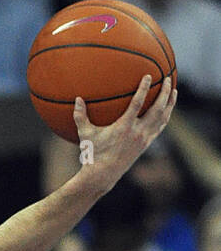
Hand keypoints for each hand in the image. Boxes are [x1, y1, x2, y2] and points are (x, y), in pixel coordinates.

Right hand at [74, 74, 175, 191]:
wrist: (103, 175)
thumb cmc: (92, 153)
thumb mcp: (85, 134)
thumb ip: (80, 116)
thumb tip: (77, 99)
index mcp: (124, 127)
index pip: (138, 103)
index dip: (144, 88)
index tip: (149, 76)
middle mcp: (137, 132)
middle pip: (157, 109)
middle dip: (165, 92)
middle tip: (168, 78)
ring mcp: (144, 139)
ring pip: (162, 118)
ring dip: (169, 103)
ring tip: (173, 91)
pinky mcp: (146, 144)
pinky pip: (159, 127)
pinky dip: (165, 116)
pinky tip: (166, 110)